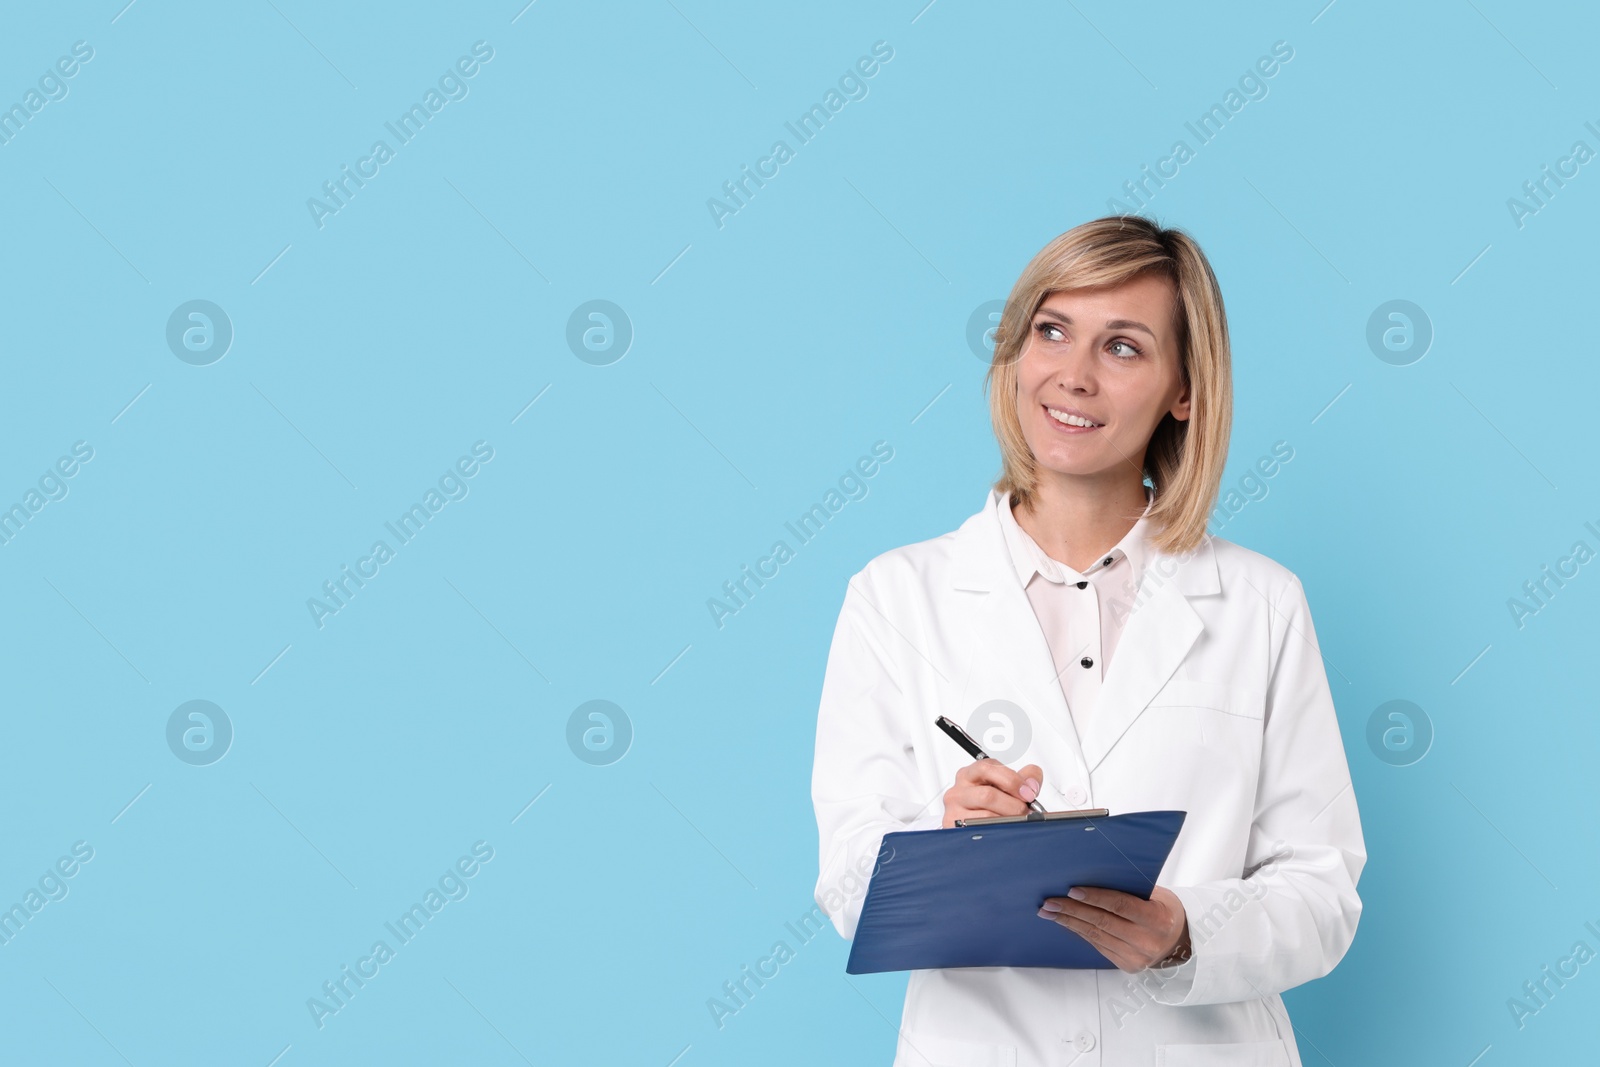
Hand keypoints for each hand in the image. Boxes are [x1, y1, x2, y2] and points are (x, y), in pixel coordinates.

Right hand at [941, 759, 1042, 827]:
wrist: (972, 830)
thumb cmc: (989, 806)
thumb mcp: (1006, 786)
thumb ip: (1024, 778)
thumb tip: (1032, 784)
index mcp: (971, 774)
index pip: (989, 768)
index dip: (1014, 781)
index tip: (1029, 793)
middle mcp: (959, 791)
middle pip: (988, 795)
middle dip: (1013, 805)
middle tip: (1026, 812)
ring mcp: (954, 810)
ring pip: (986, 816)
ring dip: (1008, 821)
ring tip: (1017, 823)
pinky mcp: (954, 829)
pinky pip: (980, 831)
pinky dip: (998, 832)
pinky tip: (1004, 831)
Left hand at [1036, 884, 1189, 971]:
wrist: (1181, 942)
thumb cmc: (1165, 910)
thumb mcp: (1156, 895)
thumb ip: (1129, 890)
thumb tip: (1091, 876)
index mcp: (1157, 919)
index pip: (1120, 906)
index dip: (1094, 898)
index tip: (1071, 891)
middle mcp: (1146, 941)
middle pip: (1102, 922)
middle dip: (1072, 911)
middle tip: (1049, 902)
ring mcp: (1136, 957)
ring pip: (1096, 936)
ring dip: (1069, 922)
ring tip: (1049, 912)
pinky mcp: (1126, 965)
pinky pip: (1097, 945)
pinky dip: (1080, 932)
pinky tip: (1066, 922)